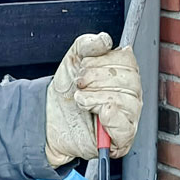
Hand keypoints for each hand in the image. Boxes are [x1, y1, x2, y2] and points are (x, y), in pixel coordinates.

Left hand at [45, 32, 141, 167]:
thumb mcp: (73, 59)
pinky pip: (125, 125)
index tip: (83, 68)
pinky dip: (109, 117)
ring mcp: (129, 117)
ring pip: (126, 100)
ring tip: (82, 101)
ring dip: (95, 98)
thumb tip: (105, 40)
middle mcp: (131, 95)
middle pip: (129, 80)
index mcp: (123, 75)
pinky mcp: (122, 139)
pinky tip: (95, 113)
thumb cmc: (66, 92)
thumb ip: (88, 43)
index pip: (128, 60)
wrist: (49, 117)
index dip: (103, 62)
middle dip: (96, 79)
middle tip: (80, 85)